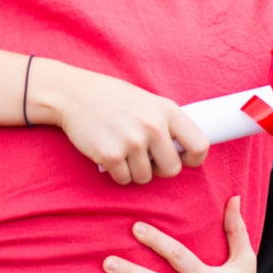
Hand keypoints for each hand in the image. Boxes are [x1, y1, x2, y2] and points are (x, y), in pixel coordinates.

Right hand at [27, 59, 208, 184]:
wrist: (72, 94)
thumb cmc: (111, 98)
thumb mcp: (147, 101)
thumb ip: (165, 122)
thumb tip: (183, 150)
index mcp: (167, 110)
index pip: (200, 145)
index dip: (193, 158)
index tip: (181, 158)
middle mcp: (153, 126)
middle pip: (172, 169)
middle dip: (159, 170)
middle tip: (145, 159)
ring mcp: (132, 142)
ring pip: (145, 178)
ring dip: (135, 171)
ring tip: (123, 151)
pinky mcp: (111, 155)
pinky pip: (124, 179)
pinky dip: (117, 172)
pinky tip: (109, 154)